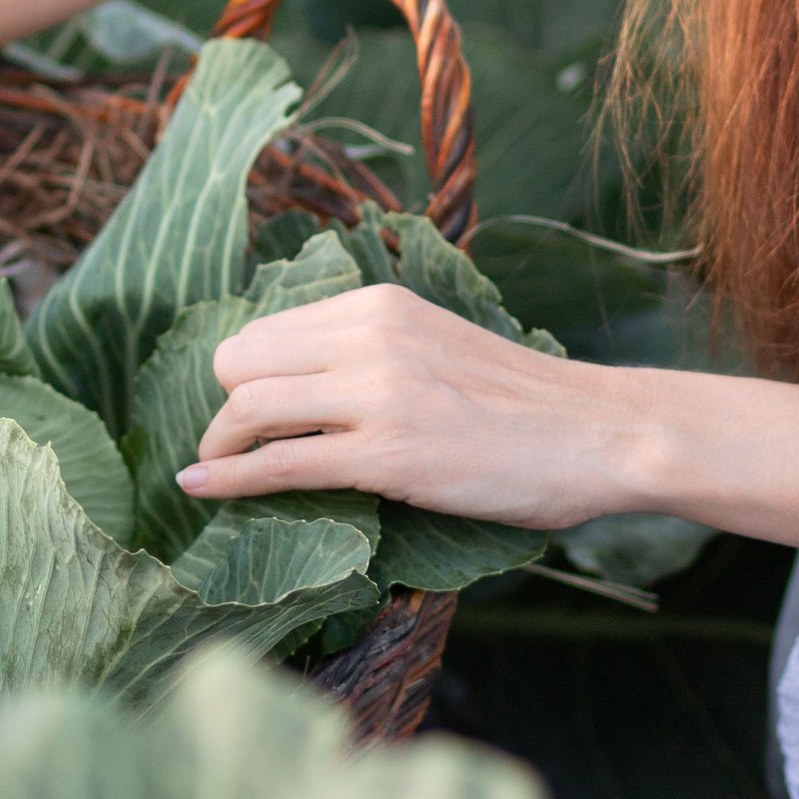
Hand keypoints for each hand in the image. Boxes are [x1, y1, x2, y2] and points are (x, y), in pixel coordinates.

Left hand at [182, 285, 639, 527]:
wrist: (599, 433)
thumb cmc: (527, 405)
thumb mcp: (439, 346)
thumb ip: (376, 352)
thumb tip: (308, 386)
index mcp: (379, 306)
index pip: (266, 330)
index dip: (243, 375)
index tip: (243, 409)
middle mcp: (370, 337)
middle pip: (241, 361)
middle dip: (224, 407)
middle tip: (229, 446)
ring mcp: (377, 394)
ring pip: (248, 408)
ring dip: (217, 446)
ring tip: (216, 471)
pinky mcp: (387, 455)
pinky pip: (278, 462)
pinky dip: (227, 480)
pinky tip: (199, 491)